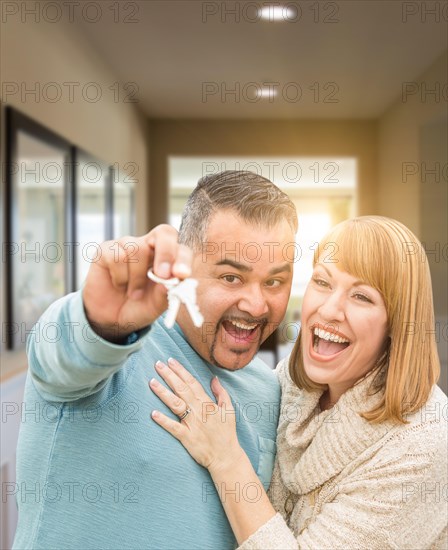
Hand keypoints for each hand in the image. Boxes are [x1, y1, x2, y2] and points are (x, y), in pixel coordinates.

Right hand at [83, 225, 192, 341]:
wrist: (109, 318)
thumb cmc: (138, 307)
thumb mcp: (155, 306)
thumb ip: (166, 292)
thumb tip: (174, 278)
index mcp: (167, 258)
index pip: (181, 248)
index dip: (183, 258)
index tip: (181, 274)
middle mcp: (149, 246)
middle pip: (164, 232)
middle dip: (166, 253)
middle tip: (161, 275)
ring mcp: (127, 245)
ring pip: (138, 249)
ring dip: (137, 278)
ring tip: (134, 294)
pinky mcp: (106, 249)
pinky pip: (116, 256)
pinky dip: (120, 277)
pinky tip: (119, 285)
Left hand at [149, 358, 243, 473]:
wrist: (226, 457)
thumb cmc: (227, 433)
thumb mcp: (229, 409)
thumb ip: (221, 393)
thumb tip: (214, 378)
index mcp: (207, 403)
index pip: (192, 382)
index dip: (181, 371)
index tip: (171, 360)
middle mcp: (198, 411)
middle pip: (181, 389)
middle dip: (169, 375)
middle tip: (158, 364)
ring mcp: (192, 424)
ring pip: (175, 404)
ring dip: (163, 392)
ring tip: (152, 382)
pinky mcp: (187, 437)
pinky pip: (173, 427)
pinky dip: (163, 421)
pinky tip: (153, 413)